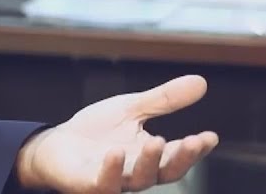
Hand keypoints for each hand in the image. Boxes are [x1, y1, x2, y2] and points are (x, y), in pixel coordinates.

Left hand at [15, 75, 217, 192]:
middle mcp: (135, 172)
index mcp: (149, 156)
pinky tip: (116, 152)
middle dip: (179, 158)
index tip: (209, 136)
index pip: (177, 156)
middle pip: (164, 171)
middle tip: (190, 141)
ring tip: (156, 140)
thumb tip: (201, 82)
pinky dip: (111, 170)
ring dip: (148, 161)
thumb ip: (163, 101)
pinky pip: (102, 182)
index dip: (194, 149)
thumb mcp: (131, 110)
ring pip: (137, 179)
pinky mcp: (88, 184)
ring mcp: (113, 180)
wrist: (56, 145)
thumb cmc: (97, 132)